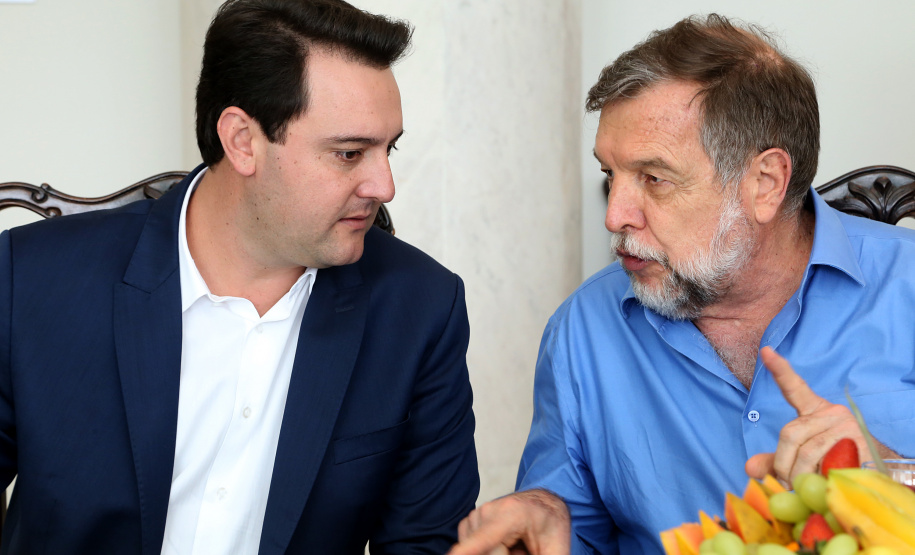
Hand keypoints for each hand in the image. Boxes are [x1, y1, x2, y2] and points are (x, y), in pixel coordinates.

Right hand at [447, 489, 570, 554]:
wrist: (544, 505)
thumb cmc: (552, 527)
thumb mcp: (557, 551)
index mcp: (512, 514)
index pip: (484, 539)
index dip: (466, 550)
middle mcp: (489, 510)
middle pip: (484, 552)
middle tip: (521, 549)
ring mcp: (476, 515)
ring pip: (474, 551)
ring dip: (495, 553)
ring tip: (515, 547)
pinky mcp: (469, 522)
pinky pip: (470, 548)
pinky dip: (486, 550)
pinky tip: (504, 544)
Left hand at [745, 347, 893, 485]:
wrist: (875, 470)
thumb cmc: (834, 459)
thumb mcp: (802, 457)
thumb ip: (775, 459)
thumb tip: (749, 467)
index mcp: (815, 410)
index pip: (795, 388)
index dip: (779, 370)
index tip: (765, 351)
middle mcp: (832, 413)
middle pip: (790, 433)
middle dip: (782, 463)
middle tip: (785, 482)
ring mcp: (848, 427)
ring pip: (808, 452)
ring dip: (799, 476)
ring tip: (802, 489)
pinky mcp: (861, 446)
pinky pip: (830, 465)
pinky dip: (820, 480)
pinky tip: (822, 486)